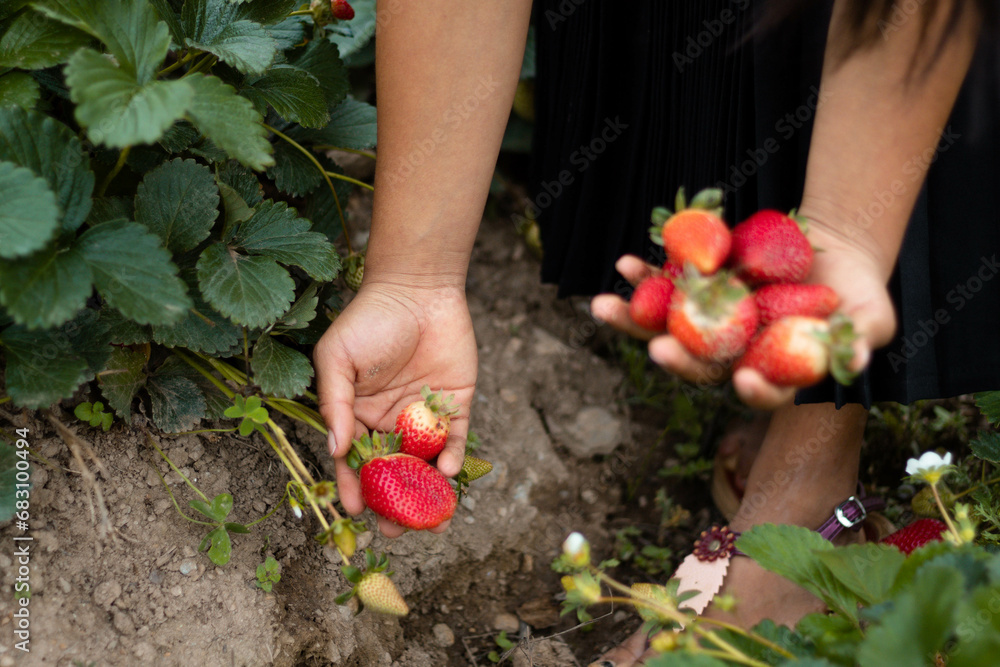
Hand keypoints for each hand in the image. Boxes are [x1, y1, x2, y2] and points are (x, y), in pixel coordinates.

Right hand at [314, 282, 477, 536]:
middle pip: (392, 472)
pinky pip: (455, 440)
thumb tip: (334, 450)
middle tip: (396, 531)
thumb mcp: (338, 358)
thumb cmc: (369, 319)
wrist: (418, 288)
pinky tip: (446, 472)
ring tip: (432, 521)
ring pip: (426, 465)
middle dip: (394, 503)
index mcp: (359, 414)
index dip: (354, 487)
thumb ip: (335, 403)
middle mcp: (391, 421)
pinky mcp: (456, 407)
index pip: (355, 460)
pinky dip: (452, 458)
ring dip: (428, 493)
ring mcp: (425, 416)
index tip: (356, 512)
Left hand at [590, 224, 896, 409]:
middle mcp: (733, 354)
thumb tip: (852, 364)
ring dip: (635, 319)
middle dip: (677, 357)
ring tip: (604, 306)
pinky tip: (626, 265)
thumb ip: (858, 344)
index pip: (761, 392)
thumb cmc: (859, 296)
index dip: (755, 392)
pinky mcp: (699, 290)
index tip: (746, 382)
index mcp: (771, 373)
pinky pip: (667, 285)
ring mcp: (711, 323)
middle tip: (658, 350)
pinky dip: (646, 276)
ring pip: (669, 326)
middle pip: (700, 364)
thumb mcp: (869, 320)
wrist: (834, 252)